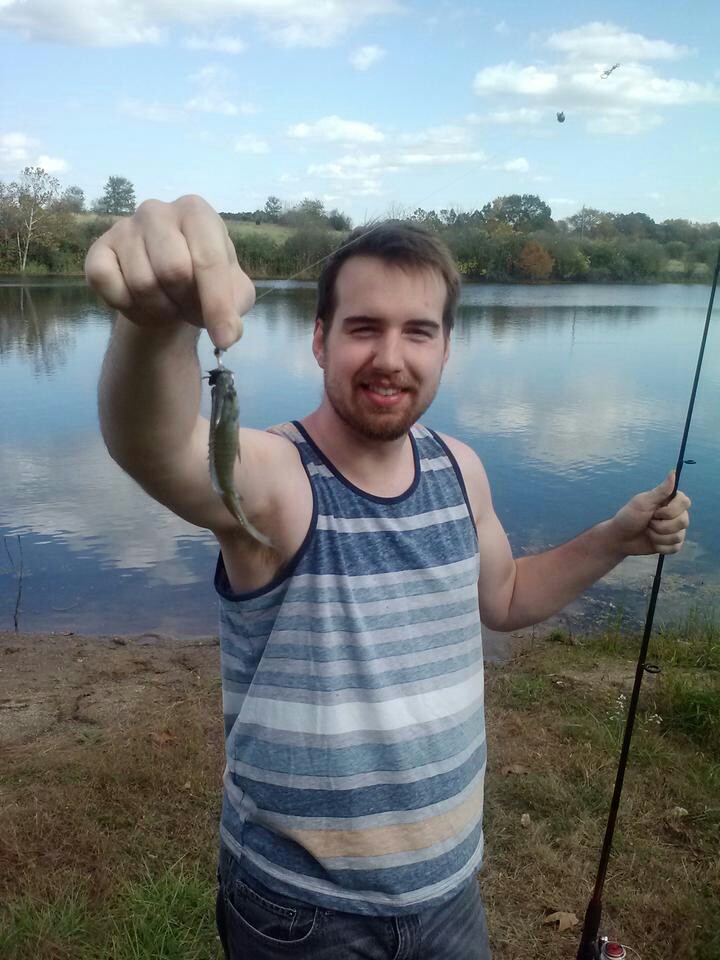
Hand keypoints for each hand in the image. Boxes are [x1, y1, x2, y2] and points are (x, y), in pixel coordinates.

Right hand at [84, 195, 252, 348]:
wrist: (166, 281)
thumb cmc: (203, 279)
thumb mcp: (233, 290)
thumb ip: (236, 305)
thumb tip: (228, 332)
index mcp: (196, 212)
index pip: (208, 260)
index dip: (217, 304)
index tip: (225, 338)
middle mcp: (156, 211)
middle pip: (173, 271)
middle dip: (186, 302)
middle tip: (189, 306)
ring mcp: (123, 228)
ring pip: (142, 284)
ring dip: (160, 310)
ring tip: (169, 304)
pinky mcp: (98, 251)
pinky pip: (109, 286)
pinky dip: (129, 308)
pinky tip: (141, 304)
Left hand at [611, 470, 690, 557]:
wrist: (620, 538)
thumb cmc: (629, 516)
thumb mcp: (642, 502)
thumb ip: (661, 490)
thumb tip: (673, 472)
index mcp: (671, 501)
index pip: (685, 502)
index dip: (671, 510)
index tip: (655, 512)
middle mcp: (677, 514)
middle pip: (684, 521)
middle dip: (661, 526)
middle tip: (648, 523)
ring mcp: (676, 530)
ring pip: (678, 536)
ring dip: (657, 536)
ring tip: (647, 531)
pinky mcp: (673, 544)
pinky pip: (674, 548)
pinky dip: (659, 546)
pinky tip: (651, 541)